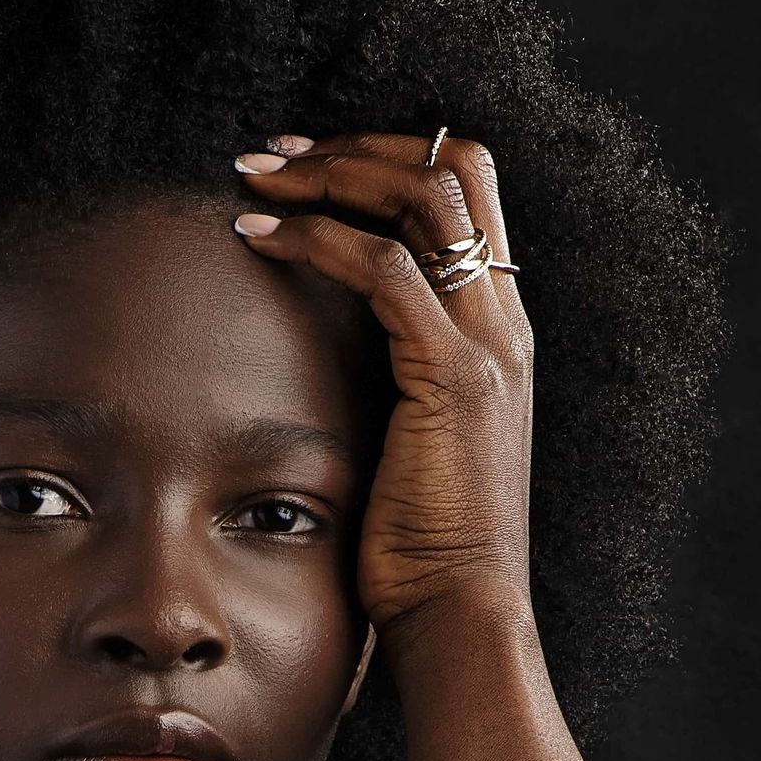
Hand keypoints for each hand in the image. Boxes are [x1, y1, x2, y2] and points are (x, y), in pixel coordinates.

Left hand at [230, 130, 533, 645]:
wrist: (461, 614)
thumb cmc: (421, 549)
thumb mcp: (409, 442)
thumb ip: (389, 380)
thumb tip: (320, 347)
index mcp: (500, 331)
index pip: (467, 192)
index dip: (387, 158)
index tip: (306, 163)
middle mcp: (505, 322)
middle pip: (454, 168)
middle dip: (355, 146)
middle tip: (270, 153)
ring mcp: (487, 345)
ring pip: (424, 198)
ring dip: (331, 174)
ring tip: (255, 179)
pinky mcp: (452, 378)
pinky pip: (385, 270)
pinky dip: (316, 239)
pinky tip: (256, 237)